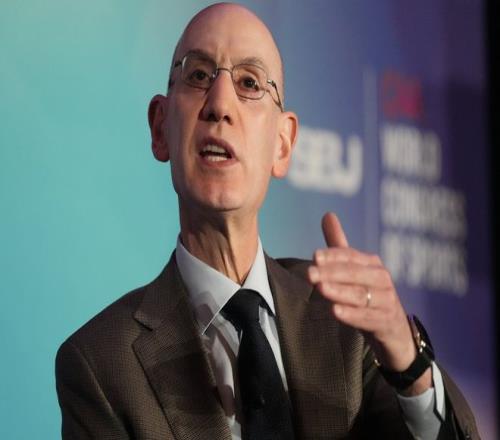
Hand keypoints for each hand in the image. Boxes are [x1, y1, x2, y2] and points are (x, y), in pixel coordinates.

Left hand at [307, 212, 431, 394]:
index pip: (350, 256)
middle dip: (331, 273)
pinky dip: (352, 315)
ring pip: (360, 295)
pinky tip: (336, 311)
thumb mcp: (354, 270)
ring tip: (321, 289)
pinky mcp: (386, 322)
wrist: (394, 329)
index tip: (314, 256)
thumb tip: (328, 214)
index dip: (333, 255)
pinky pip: (369, 318)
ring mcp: (386, 301)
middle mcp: (381, 279)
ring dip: (340, 292)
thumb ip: (339, 246)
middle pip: (354, 274)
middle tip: (309, 273)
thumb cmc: (368, 294)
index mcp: (372, 263)